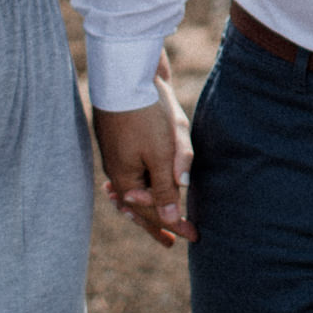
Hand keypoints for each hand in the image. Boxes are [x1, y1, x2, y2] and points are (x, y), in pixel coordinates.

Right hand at [92, 82, 194, 247]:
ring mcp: (118, 152)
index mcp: (125, 178)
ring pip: (134, 184)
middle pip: (138, 202)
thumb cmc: (145, 115)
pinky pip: (133, 167)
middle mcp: (117, 169)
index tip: (194, 236)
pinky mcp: (125, 135)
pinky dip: (139, 181)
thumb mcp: (160, 155)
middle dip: (155, 221)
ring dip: (144, 203)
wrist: (128, 71)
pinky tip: (138, 185)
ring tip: (150, 219)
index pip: (151, 211)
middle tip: (169, 242)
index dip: (172, 224)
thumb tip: (168, 219)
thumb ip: (165, 188)